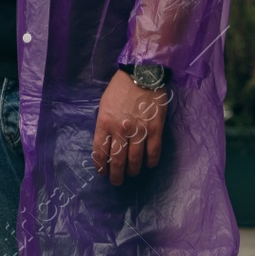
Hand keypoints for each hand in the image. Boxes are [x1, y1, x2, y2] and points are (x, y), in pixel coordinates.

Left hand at [91, 71, 167, 185]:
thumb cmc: (120, 88)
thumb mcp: (105, 105)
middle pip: (117, 160)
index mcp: (104, 122)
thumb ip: (105, 124)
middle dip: (116, 174)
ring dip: (132, 170)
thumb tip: (107, 143)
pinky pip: (153, 153)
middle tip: (116, 181)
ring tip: (131, 174)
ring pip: (135, 160)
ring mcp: (138, 131)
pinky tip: (148, 165)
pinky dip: (151, 162)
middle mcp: (120, 130)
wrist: (142, 74)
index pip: (99, 151)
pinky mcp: (155, 130)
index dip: (101, 165)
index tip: (102, 172)